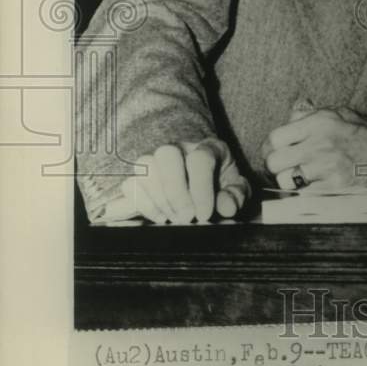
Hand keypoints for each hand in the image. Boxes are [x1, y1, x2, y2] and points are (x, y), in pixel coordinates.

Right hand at [101, 138, 250, 222]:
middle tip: (187, 218)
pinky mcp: (139, 173)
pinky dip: (144, 204)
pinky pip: (131, 183)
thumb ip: (235, 195)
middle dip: (175, 192)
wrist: (200, 170)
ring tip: (174, 219)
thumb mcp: (235, 186)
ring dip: (159, 199)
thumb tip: (227, 207)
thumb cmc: (219, 179)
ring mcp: (156, 156)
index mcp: (208, 146)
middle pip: (167, 155)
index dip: (201, 189)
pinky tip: (162, 217)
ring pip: (145, 167)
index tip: (204, 214)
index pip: (200, 159)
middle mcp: (179, 146)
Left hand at [262, 107, 366, 190]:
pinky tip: (315, 187)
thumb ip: (312, 114)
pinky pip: (304, 195)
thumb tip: (294, 109)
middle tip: (285, 168)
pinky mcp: (335, 188)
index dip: (271, 148)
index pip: (275, 138)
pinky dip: (305, 194)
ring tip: (301, 179)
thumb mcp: (340, 114)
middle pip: (274, 161)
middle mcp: (319, 144)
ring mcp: (327, 168)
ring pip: (285, 182)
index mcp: (318, 123)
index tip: (278, 153)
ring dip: (290, 183)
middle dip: (276, 167)